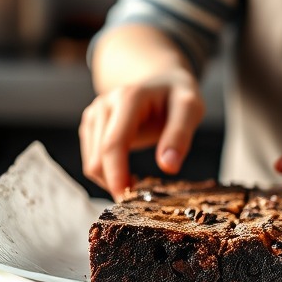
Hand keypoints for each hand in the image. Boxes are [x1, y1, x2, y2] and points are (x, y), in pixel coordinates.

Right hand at [80, 67, 204, 199]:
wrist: (162, 80)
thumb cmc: (177, 95)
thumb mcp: (190, 108)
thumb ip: (180, 135)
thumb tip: (169, 167)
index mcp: (128, 98)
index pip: (113, 144)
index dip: (116, 175)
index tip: (127, 200)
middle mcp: (104, 105)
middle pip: (98, 158)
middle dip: (115, 183)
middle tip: (141, 200)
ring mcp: (94, 115)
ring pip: (92, 163)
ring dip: (111, 180)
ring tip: (139, 183)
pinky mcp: (91, 125)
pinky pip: (92, 160)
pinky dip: (107, 173)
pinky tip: (127, 172)